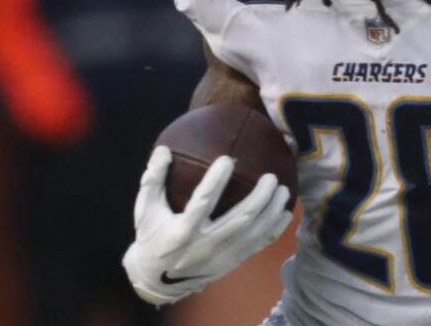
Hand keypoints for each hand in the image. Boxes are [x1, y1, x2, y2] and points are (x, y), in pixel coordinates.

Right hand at [122, 146, 292, 304]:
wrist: (156, 281)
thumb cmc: (152, 237)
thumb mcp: (145, 210)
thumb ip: (152, 180)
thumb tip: (164, 149)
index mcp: (181, 233)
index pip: (202, 203)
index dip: (215, 182)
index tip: (228, 159)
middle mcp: (203, 247)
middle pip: (239, 221)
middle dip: (259, 198)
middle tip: (271, 177)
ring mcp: (220, 258)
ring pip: (253, 234)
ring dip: (271, 212)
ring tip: (284, 190)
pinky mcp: (230, 264)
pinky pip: (257, 246)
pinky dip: (274, 230)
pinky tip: (286, 214)